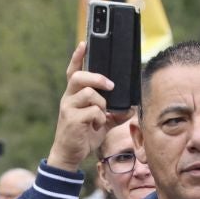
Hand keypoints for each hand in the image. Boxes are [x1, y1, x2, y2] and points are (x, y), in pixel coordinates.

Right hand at [47, 42, 132, 172]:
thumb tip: (132, 107)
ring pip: (89, 94)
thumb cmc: (84, 135)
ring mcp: (68, 108)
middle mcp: (68, 98)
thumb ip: (116, 112)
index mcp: (74, 95)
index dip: (77, 57)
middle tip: (110, 86)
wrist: (69, 154)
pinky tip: (96, 125)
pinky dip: (100, 118)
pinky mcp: (71, 120)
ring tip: (101, 115)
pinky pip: (92, 111)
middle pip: (79, 77)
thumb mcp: (103, 122)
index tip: (84, 44)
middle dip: (97, 78)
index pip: (73, 71)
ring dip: (102, 104)